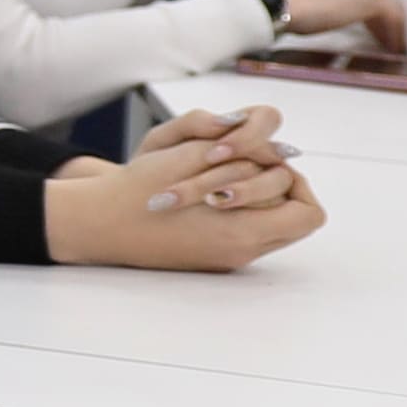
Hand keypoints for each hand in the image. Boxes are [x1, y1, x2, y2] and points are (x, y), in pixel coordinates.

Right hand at [49, 125, 324, 271]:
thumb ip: (243, 149)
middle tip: (245, 166)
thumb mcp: (189, 154)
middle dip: (278, 185)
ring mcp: (226, 257)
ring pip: (274, 225)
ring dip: (260, 197)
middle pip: (294, 217)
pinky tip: (210, 193)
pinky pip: (249, 231)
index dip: (299, 183)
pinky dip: (241, 208)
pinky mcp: (212, 257)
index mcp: (241, 231)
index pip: (308, 213)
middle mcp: (240, 251)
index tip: (269, 164)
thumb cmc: (137, 189)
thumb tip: (286, 150)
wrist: (97, 224)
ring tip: (223, 177)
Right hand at [272, 0, 401, 47]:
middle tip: (378, 35)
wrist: (283, 5)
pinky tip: (390, 47)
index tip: (365, 23)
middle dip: (377, 16)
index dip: (362, 5)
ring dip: (386, 26)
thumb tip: (332, 10)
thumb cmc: (286, 4)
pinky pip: (392, 18)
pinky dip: (392, 34)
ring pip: (386, 7)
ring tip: (387, 44)